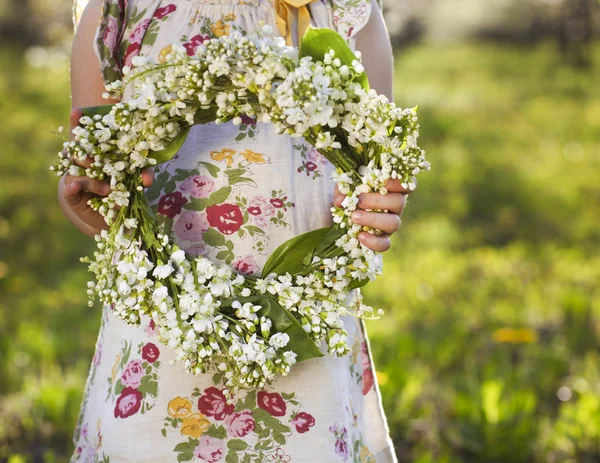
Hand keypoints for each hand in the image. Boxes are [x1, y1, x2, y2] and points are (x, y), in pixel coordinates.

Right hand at [62, 108, 153, 231]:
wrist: (111, 213)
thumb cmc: (123, 188)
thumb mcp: (135, 178)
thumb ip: (141, 174)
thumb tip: (147, 180)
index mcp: (96, 152)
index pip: (86, 134)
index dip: (79, 122)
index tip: (75, 112)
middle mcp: (82, 163)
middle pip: (77, 152)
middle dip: (84, 154)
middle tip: (94, 160)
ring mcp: (75, 179)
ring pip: (75, 172)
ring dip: (90, 179)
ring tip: (107, 189)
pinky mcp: (72, 196)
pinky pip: (69, 191)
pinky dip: (71, 188)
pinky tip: (75, 187)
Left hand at [333, 179, 410, 251]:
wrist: (344, 211)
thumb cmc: (351, 192)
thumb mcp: (347, 185)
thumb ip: (344, 189)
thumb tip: (340, 201)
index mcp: (392, 188)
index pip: (406, 184)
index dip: (399, 183)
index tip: (384, 182)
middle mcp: (395, 206)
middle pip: (399, 202)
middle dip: (377, 201)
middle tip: (359, 202)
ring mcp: (391, 223)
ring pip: (394, 223)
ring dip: (374, 220)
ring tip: (354, 217)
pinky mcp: (383, 238)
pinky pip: (385, 244)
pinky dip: (374, 242)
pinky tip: (360, 236)